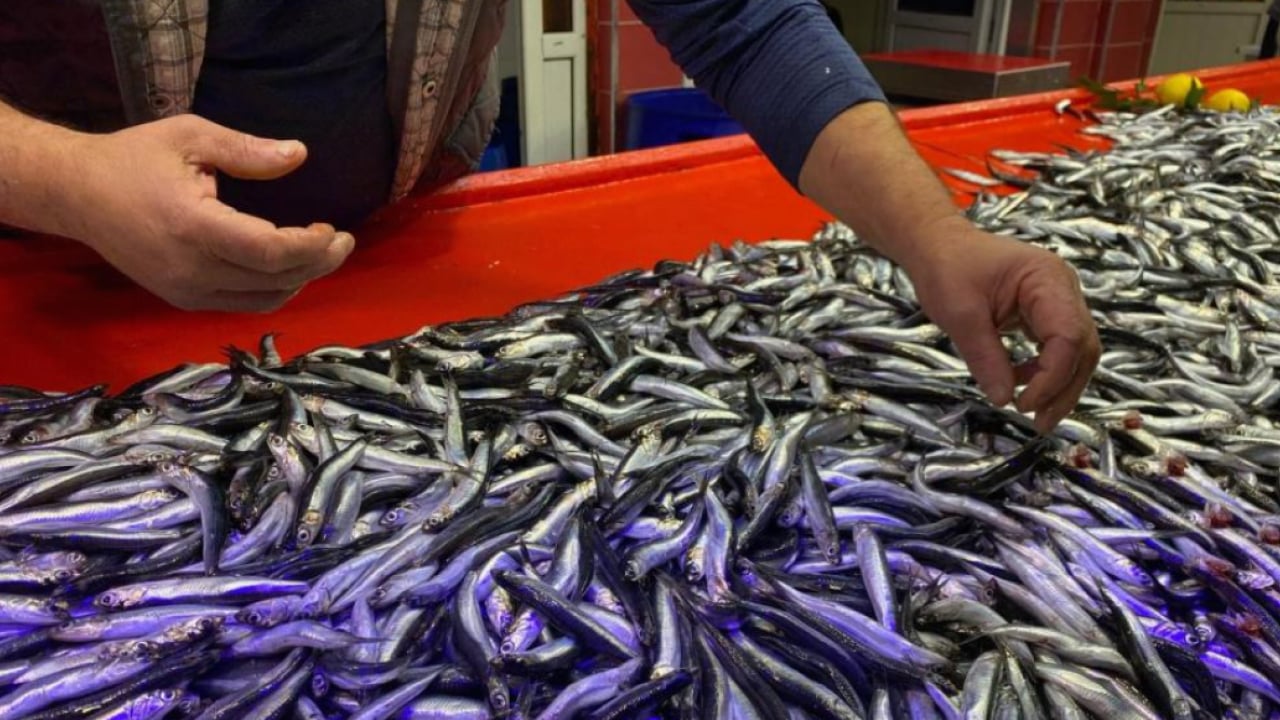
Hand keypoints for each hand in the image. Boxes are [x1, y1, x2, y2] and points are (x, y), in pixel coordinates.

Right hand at [57, 115, 353, 311]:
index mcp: (192, 226)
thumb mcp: (190, 137)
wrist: (76, 194)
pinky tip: (290, 267)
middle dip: (319, 263)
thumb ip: (247, 149)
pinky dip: (275, 290)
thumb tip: (299, 154)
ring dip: (301, 279)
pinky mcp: (182, 300)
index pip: (270, 251)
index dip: (312, 246)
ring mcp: (185, 291)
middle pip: (276, 280)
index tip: (334, 229)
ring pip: (264, 299)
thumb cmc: (134, 158)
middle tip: (344, 241)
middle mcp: (190, 268)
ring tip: (322, 252)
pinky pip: (244, 304)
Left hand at [902, 219, 1099, 432]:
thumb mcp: (959, 313)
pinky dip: (1044, 372)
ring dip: (1058, 386)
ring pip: (1076, 352)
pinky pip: (1058, 348)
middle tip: (1039, 422)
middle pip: (1082, 347)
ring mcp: (1058, 300)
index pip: (1068, 336)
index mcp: (1047, 279)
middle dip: (1064, 389)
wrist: (939, 246)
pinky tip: (1020, 385)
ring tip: (1032, 412)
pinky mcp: (1046, 313)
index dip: (1051, 377)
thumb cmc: (948, 268)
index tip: (1023, 404)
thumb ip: (984, 356)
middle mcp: (1062, 289)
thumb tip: (1004, 399)